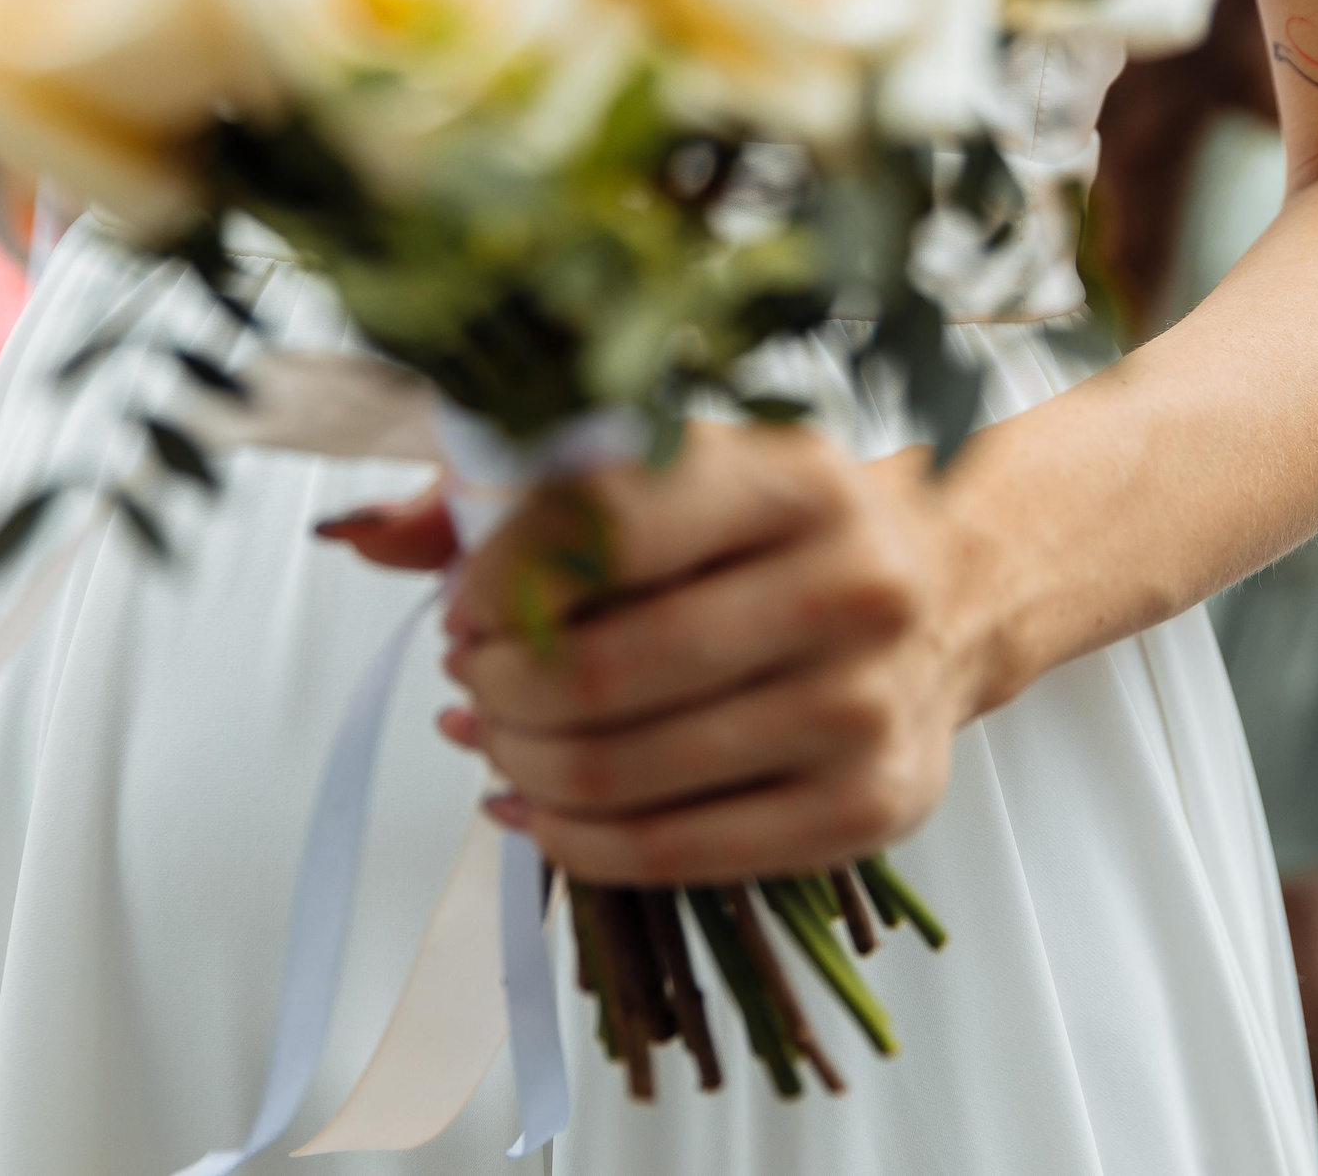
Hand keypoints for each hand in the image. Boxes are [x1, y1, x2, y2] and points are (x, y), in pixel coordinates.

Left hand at [326, 423, 1004, 884]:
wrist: (951, 591)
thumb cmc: (780, 527)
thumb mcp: (675, 465)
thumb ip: (517, 488)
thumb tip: (365, 538)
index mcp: (795, 474)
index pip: (605, 525)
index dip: (499, 576)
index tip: (461, 606)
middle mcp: (850, 586)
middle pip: (602, 670)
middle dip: (498, 688)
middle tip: (471, 682)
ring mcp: (864, 707)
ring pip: (625, 771)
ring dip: (520, 765)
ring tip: (492, 738)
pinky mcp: (869, 808)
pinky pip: (674, 852)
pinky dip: (571, 840)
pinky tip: (530, 807)